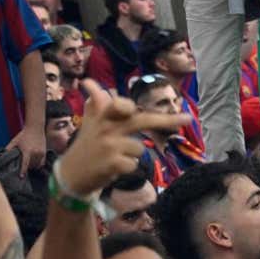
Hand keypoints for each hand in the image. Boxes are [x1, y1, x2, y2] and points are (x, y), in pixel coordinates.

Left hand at [9, 124, 46, 176]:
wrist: (35, 127)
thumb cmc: (23, 135)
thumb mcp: (14, 141)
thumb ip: (8, 149)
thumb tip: (1, 156)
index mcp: (27, 151)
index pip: (25, 164)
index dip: (23, 171)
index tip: (21, 177)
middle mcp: (35, 153)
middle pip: (31, 165)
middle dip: (27, 168)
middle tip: (23, 168)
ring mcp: (41, 153)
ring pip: (37, 165)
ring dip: (32, 166)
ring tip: (28, 166)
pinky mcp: (44, 152)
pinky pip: (42, 162)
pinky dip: (38, 164)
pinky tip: (34, 164)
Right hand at [58, 90, 189, 195]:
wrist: (71, 176)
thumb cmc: (86, 145)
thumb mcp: (90, 122)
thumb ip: (95, 102)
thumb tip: (89, 82)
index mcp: (103, 116)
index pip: (120, 105)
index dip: (129, 105)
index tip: (138, 105)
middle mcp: (107, 128)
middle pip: (143, 121)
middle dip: (168, 120)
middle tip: (187, 118)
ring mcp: (110, 146)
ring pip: (141, 148)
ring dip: (133, 155)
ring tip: (116, 157)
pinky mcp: (113, 164)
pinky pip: (136, 165)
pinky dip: (129, 168)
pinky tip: (114, 169)